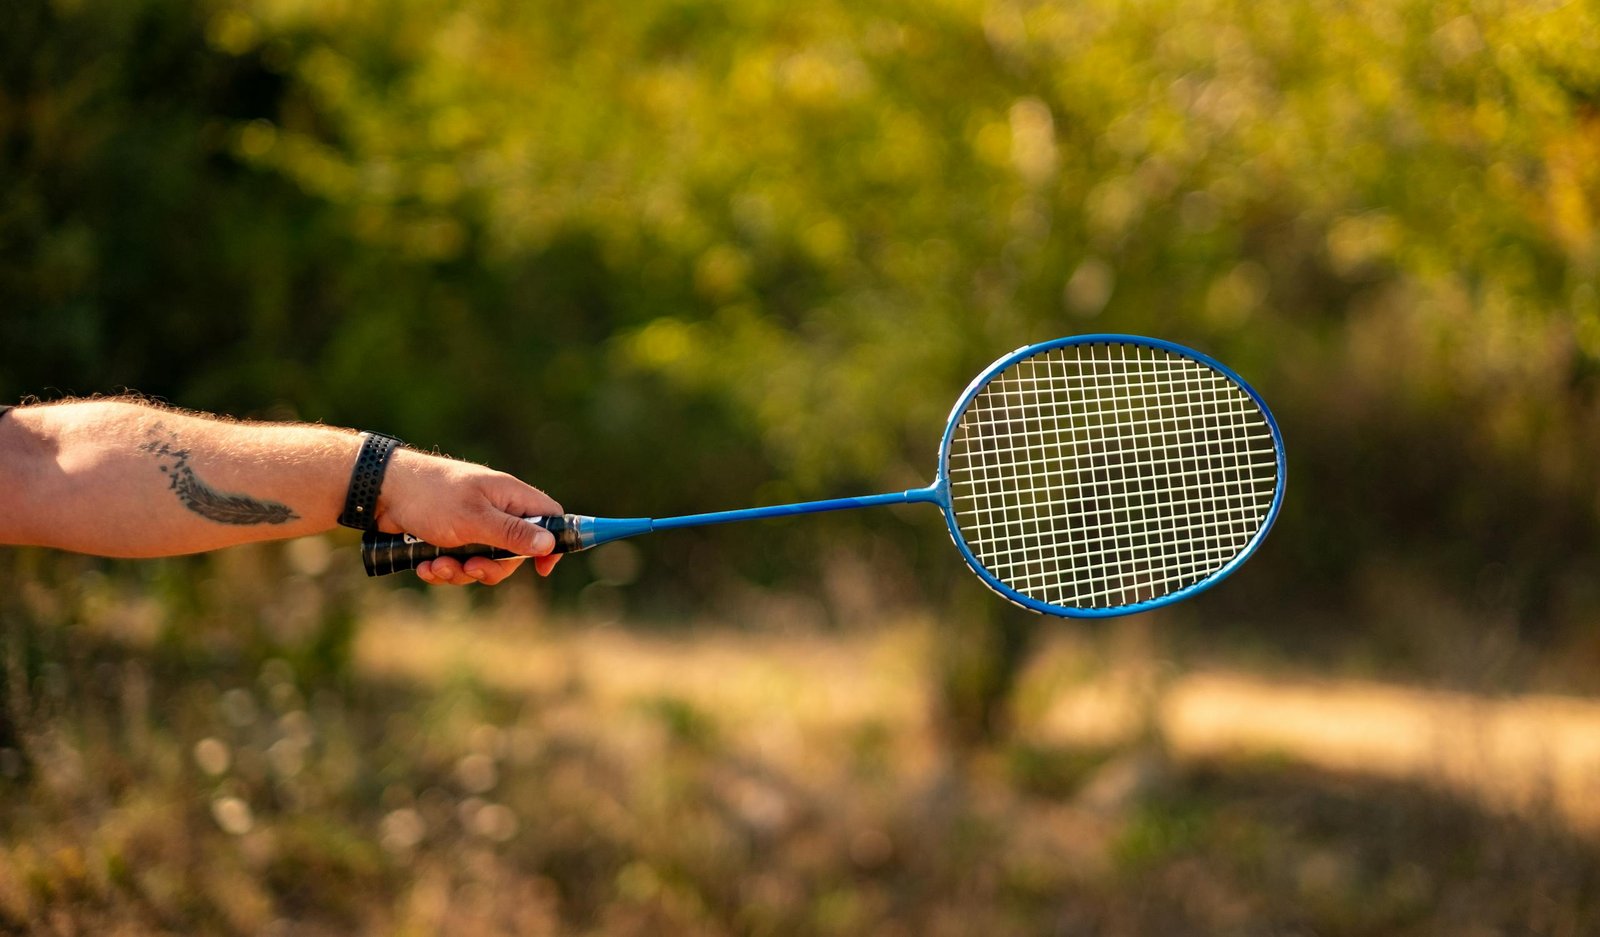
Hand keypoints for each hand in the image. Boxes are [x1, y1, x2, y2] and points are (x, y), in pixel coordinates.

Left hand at [373, 448, 562, 585]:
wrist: (381, 492)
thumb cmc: (431, 497)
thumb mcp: (475, 519)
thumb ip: (513, 533)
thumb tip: (549, 544)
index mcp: (509, 496)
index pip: (549, 517)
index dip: (552, 543)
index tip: (542, 569)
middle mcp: (495, 510)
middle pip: (514, 551)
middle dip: (491, 567)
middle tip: (471, 567)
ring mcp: (472, 524)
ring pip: (483, 562)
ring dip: (460, 571)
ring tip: (436, 565)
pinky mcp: (450, 537)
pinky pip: (458, 563)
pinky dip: (442, 569)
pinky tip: (424, 566)